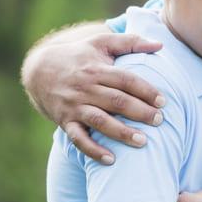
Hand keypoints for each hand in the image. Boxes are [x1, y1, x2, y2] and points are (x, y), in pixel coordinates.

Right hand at [22, 30, 163, 162]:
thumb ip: (131, 41)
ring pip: (99, 121)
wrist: (38, 69)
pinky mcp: (65, 121)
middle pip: (116, 101)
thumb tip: (160, 45)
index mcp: (97, 69)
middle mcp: (85, 88)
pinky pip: (78, 139)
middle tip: (159, 121)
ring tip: (142, 141)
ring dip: (121, 133)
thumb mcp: (101, 42)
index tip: (163, 101)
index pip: (126, 80)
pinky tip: (111, 160)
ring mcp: (74, 106)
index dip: (145, 90)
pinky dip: (93, 150)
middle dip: (139, 112)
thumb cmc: (79, 55)